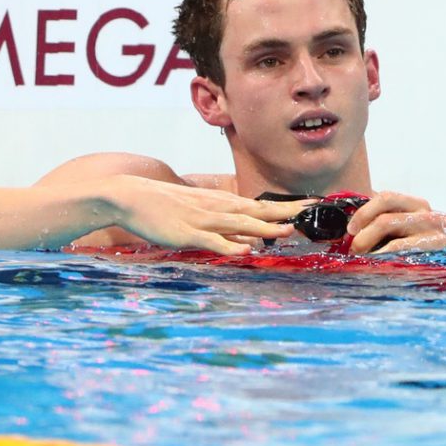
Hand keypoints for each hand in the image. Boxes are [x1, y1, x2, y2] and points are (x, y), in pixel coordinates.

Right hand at [104, 175, 311, 255]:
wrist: (131, 196)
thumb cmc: (165, 206)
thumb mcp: (200, 212)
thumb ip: (224, 227)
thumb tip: (249, 239)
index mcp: (222, 203)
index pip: (262, 205)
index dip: (288, 206)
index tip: (313, 204)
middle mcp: (218, 208)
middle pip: (258, 210)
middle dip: (286, 212)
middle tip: (313, 212)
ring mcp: (203, 220)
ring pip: (240, 224)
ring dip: (264, 228)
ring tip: (288, 231)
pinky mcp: (187, 233)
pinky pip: (212, 241)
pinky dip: (230, 245)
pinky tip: (245, 250)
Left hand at [345, 191, 445, 254]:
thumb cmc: (444, 246)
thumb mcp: (421, 231)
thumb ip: (396, 227)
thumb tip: (358, 230)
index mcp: (420, 207)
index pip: (388, 197)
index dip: (365, 210)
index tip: (350, 227)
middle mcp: (428, 214)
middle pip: (386, 210)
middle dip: (363, 227)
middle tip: (353, 246)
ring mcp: (435, 230)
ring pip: (392, 225)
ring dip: (369, 240)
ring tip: (361, 256)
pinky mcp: (440, 247)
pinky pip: (406, 249)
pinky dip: (386, 256)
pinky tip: (379, 265)